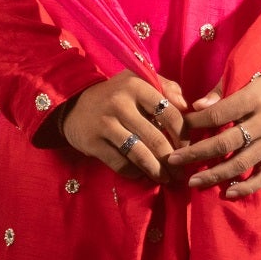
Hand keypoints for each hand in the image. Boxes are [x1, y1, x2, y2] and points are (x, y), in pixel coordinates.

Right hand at [62, 71, 189, 179]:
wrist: (72, 103)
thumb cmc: (116, 93)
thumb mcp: (139, 81)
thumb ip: (167, 87)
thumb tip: (186, 106)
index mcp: (136, 86)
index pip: (169, 113)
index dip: (182, 135)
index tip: (188, 148)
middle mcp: (120, 103)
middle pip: (156, 138)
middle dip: (172, 159)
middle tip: (180, 172)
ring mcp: (105, 124)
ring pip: (139, 154)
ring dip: (156, 170)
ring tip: (166, 178)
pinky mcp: (92, 142)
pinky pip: (121, 164)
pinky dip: (134, 173)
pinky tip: (141, 174)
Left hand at [167, 72, 260, 197]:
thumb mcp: (247, 79)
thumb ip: (221, 92)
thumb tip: (195, 107)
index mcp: (254, 99)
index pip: (218, 114)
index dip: (195, 122)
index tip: (178, 128)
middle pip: (225, 142)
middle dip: (196, 153)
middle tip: (174, 160)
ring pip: (241, 163)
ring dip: (214, 175)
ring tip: (192, 182)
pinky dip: (246, 188)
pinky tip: (227, 194)